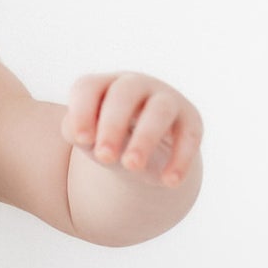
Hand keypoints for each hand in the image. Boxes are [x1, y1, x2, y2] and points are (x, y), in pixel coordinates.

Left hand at [61, 72, 202, 187]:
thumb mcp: (87, 138)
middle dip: (113, 125)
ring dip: (145, 138)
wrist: (142, 151)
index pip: (88, 87)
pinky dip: (181, 158)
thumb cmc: (106, 138)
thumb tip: (81, 133)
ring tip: (132, 167)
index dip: (82, 110)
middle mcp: (134, 85)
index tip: (81, 139)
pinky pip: (190, 135)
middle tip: (104, 157)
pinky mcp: (190, 119)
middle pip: (124, 94)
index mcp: (103, 87)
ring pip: (159, 110)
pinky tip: (169, 182)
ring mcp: (165, 99)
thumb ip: (76, 132)